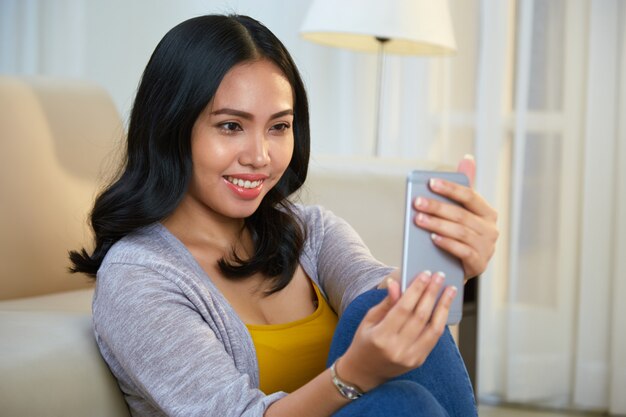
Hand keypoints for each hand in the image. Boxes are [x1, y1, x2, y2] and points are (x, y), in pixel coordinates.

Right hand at [337, 272, 456, 391]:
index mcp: (380, 337)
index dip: (416, 290)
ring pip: (433, 328)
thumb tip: (397, 283)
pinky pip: (434, 338)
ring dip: (443, 306)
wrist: (365, 372)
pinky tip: (444, 307)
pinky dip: (441, 320)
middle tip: (439, 276)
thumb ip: (386, 303)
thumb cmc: (364, 342)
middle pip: (420, 316)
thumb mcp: (369, 320)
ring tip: (450, 290)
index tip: (425, 275)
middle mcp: (397, 349)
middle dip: (431, 293)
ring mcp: (410, 357)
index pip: (403, 308)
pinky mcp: (418, 361)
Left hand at [413, 155, 498, 279]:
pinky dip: (447, 243)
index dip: (450, 188)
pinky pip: (462, 251)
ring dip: (437, 224)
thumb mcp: (462, 211)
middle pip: (461, 214)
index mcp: (487, 213)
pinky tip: (432, 238)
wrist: (461, 266)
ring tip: (418, 219)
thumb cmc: (460, 233)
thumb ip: (464, 187)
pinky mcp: (479, 263)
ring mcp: (487, 247)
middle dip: (437, 207)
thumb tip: (468, 158)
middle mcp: (491, 229)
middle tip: (417, 202)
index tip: (430, 183)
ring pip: (460, 232)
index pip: (470, 196)